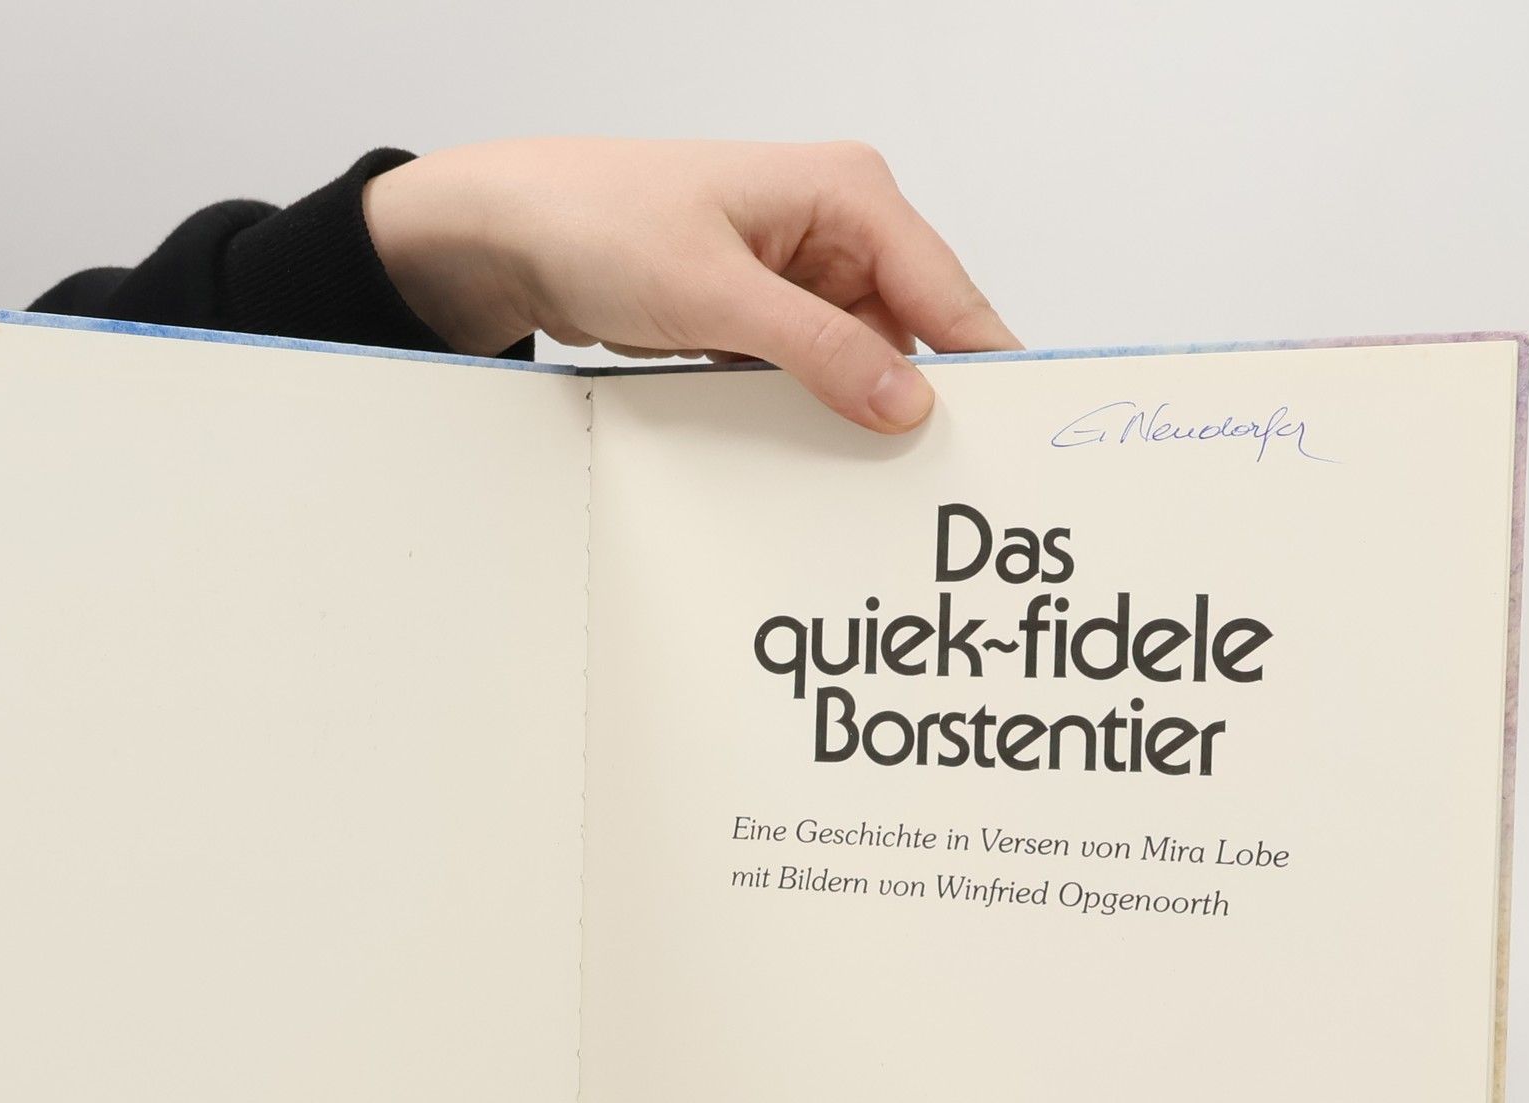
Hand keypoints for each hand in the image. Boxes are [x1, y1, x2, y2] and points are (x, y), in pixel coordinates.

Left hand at [364, 138, 1018, 432]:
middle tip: (932, 483)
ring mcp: (803, 275)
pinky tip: (811, 454)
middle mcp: (839, 229)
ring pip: (864, 363)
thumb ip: (819, 350)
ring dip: (856, 414)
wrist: (513, 234)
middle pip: (914, 334)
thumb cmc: (599, 222)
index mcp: (848, 193)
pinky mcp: (767, 314)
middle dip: (917, 404)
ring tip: (864, 476)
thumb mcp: (716, 294)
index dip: (984, 367)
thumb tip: (904, 402)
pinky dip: (812, 411)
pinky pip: (814, 374)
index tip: (1015, 437)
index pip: (948, 291)